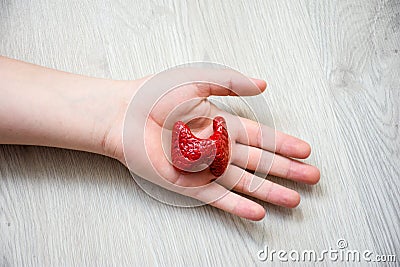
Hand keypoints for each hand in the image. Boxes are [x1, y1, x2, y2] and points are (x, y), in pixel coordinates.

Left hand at [105, 68, 319, 220]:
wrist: (124, 113)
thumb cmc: (155, 93)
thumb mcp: (199, 79)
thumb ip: (232, 83)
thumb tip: (262, 84)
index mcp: (220, 122)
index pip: (260, 136)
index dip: (284, 143)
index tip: (305, 149)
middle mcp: (216, 146)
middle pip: (259, 161)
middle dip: (286, 170)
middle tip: (312, 177)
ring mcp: (204, 167)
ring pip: (244, 183)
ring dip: (269, 192)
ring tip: (294, 200)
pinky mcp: (188, 183)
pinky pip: (218, 197)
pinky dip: (238, 206)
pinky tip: (258, 212)